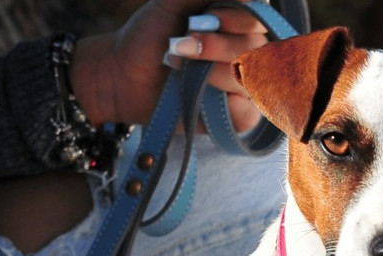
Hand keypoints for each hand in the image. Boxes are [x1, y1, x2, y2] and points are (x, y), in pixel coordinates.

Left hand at [71, 1, 269, 130]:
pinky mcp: (235, 117)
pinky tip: (199, 94)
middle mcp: (243, 53)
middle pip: (256, 48)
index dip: (241, 17)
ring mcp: (241, 86)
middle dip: (219, 46)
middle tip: (184, 45)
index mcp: (234, 23)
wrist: (125, 75)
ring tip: (179, 66)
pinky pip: (246, 113)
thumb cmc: (148, 36)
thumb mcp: (171, 3)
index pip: (257, 18)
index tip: (214, 17)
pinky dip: (223, 103)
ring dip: (213, 73)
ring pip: (249, 79)